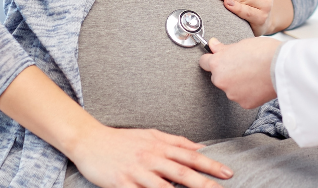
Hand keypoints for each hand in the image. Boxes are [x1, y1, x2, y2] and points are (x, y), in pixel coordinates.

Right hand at [71, 126, 232, 187]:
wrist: (89, 140)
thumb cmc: (123, 139)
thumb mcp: (152, 135)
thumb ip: (176, 142)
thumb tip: (201, 148)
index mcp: (160, 146)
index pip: (190, 156)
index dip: (210, 165)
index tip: (228, 173)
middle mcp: (151, 158)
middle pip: (182, 173)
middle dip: (203, 183)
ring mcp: (136, 172)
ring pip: (163, 187)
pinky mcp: (121, 184)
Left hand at [199, 36, 279, 108]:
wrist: (282, 67)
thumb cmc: (264, 51)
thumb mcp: (242, 44)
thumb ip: (224, 48)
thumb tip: (212, 45)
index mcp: (218, 63)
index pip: (204, 62)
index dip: (212, 59)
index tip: (218, 58)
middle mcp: (221, 80)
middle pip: (218, 77)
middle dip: (227, 72)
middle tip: (244, 65)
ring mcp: (232, 94)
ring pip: (231, 88)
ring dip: (238, 83)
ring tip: (254, 74)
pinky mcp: (244, 103)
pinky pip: (243, 97)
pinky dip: (249, 92)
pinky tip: (259, 83)